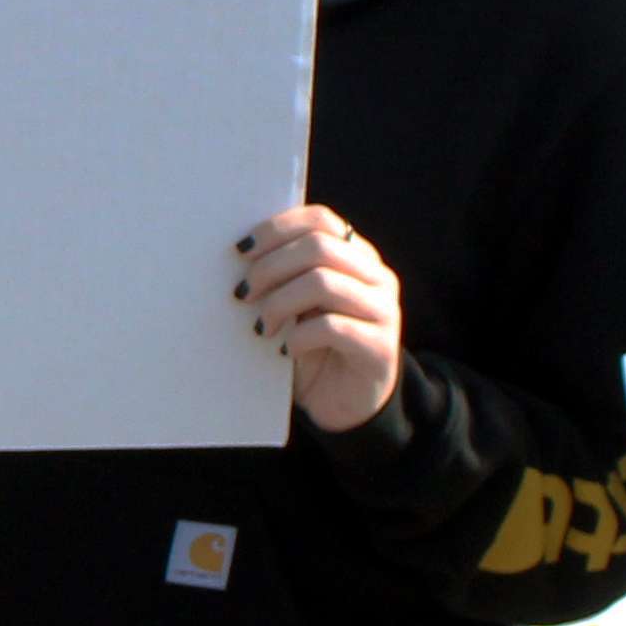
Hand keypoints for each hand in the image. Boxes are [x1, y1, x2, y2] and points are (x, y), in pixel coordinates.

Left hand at [238, 204, 405, 432]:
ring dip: (279, 303)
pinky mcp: (379, 347)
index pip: (321, 220)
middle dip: (271, 267)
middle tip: (243, 293)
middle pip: (319, 247)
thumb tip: (242, 255)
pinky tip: (285, 350)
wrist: (346, 406)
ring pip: (323, 283)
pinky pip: (332, 327)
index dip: (277, 229)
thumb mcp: (299, 305)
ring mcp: (383, 310)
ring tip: (260, 326)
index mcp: (357, 256)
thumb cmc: (315, 349)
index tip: (242, 250)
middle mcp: (377, 276)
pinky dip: (298, 337)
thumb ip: (286, 275)